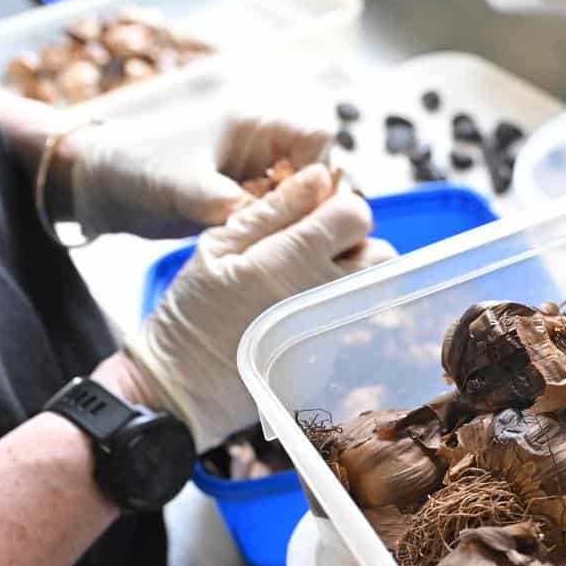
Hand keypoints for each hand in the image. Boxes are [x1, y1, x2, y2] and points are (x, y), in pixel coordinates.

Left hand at [71, 117, 332, 238]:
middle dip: (308, 205)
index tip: (299, 203)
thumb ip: (234, 205)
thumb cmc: (137, 166)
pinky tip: (253, 249)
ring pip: (301, 201)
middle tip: (281, 231)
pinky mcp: (245, 204)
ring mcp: (256, 178)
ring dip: (290, 224)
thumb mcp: (185, 186)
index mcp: (257, 126)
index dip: (319, 171)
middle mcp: (264, 150)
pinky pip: (278, 219)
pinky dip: (273, 236)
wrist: (99, 185)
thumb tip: (280, 229)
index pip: (319, 139)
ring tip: (263, 243)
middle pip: (318, 174)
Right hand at [118, 164, 396, 449]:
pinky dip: (345, 309)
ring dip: (357, 277)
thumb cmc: (194, 313)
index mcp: (296, 257)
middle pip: (380, 252)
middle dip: (355, 245)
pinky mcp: (337, 356)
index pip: (356, 212)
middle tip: (315, 253)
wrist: (185, 389)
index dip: (337, 210)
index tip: (313, 221)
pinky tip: (306, 313)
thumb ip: (273, 209)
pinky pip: (361, 319)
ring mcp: (336, 328)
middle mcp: (327, 292)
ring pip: (378, 288)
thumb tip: (317, 176)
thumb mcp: (219, 248)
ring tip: (312, 283)